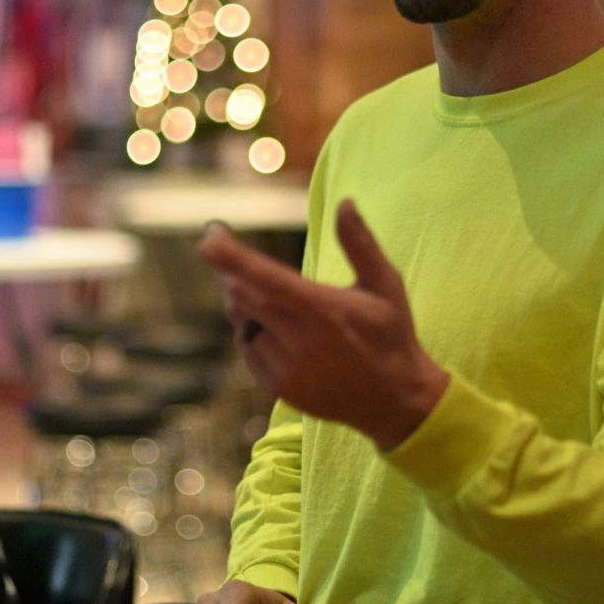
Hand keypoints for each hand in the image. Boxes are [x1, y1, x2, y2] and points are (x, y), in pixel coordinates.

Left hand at [198, 199, 449, 448]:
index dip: (233, 259)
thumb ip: (361, 244)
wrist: (394, 400)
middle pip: (244, 296)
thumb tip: (345, 202)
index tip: (208, 238)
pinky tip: (274, 326)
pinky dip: (251, 329)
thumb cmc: (390, 334)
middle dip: (228, 269)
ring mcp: (288, 368)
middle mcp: (302, 341)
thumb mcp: (385, 285)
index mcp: (325, 311)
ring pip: (242, 322)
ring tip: (261, 291)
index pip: (269, 280)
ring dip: (240, 299)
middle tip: (221, 247)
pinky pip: (248, 348)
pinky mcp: (279, 387)